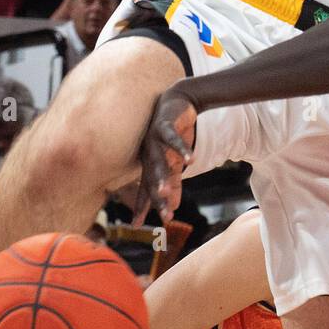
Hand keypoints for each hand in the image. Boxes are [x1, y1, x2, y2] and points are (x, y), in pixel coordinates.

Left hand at [133, 86, 196, 225]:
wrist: (176, 103)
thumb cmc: (174, 135)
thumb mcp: (175, 162)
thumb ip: (174, 183)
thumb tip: (175, 206)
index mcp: (149, 164)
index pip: (144, 189)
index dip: (141, 206)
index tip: (136, 225)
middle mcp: (148, 154)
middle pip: (151, 179)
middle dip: (156, 198)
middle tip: (164, 216)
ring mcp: (154, 140)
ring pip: (158, 161)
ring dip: (162, 177)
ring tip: (165, 192)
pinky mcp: (164, 125)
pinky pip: (172, 139)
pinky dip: (181, 148)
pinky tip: (191, 159)